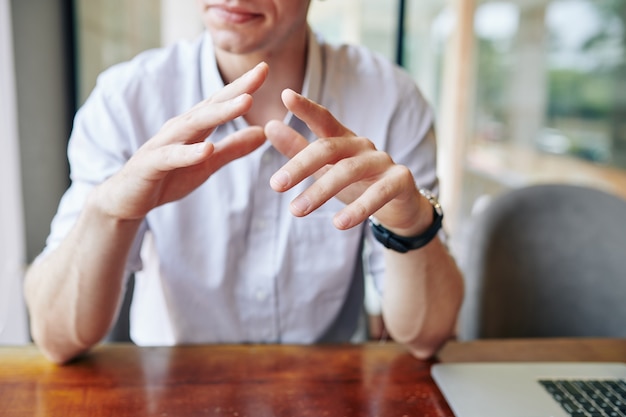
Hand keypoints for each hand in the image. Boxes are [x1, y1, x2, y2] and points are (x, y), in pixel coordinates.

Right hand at [94, 62, 269, 220]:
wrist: (126, 199)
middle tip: (261, 73)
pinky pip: (171, 157)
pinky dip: (190, 152)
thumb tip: (263, 133)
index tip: (266, 68)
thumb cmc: (167, 177)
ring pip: (194, 125)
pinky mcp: (151, 164)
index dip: (243, 86)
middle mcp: (179, 129)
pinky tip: (208, 148)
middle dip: (237, 89)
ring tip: (246, 102)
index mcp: (194, 127)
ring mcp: (163, 144)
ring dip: (220, 113)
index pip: (221, 102)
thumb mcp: (208, 164)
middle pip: (211, 105)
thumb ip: (233, 148)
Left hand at [265, 89, 431, 235]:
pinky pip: (379, 193)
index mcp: (344, 139)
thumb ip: (298, 148)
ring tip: (296, 211)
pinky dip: (358, 209)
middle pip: (329, 148)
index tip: (285, 95)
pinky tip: (338, 224)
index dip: (307, 107)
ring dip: (321, 191)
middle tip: (275, 185)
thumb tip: (269, 126)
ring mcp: (383, 161)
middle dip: (300, 165)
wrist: (400, 206)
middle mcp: (362, 145)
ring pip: (349, 171)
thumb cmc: (357, 183)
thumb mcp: (325, 168)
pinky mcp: (400, 181)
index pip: (324, 119)